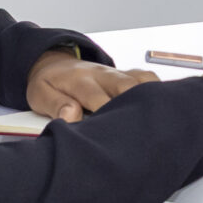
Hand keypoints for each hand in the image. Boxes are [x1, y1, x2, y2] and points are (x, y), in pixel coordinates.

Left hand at [26, 51, 157, 123]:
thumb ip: (55, 105)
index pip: (100, 99)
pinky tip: (162, 109)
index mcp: (81, 80)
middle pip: (130, 87)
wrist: (54, 63)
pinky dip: (157, 91)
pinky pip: (147, 79)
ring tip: (160, 123)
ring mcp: (118, 73)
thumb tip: (72, 116)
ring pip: (143, 81)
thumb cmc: (49, 83)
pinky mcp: (127, 75)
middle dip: (137, 109)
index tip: (114, 138)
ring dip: (151, 99)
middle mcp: (104, 74)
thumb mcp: (40, 94)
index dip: (108, 118)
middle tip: (144, 135)